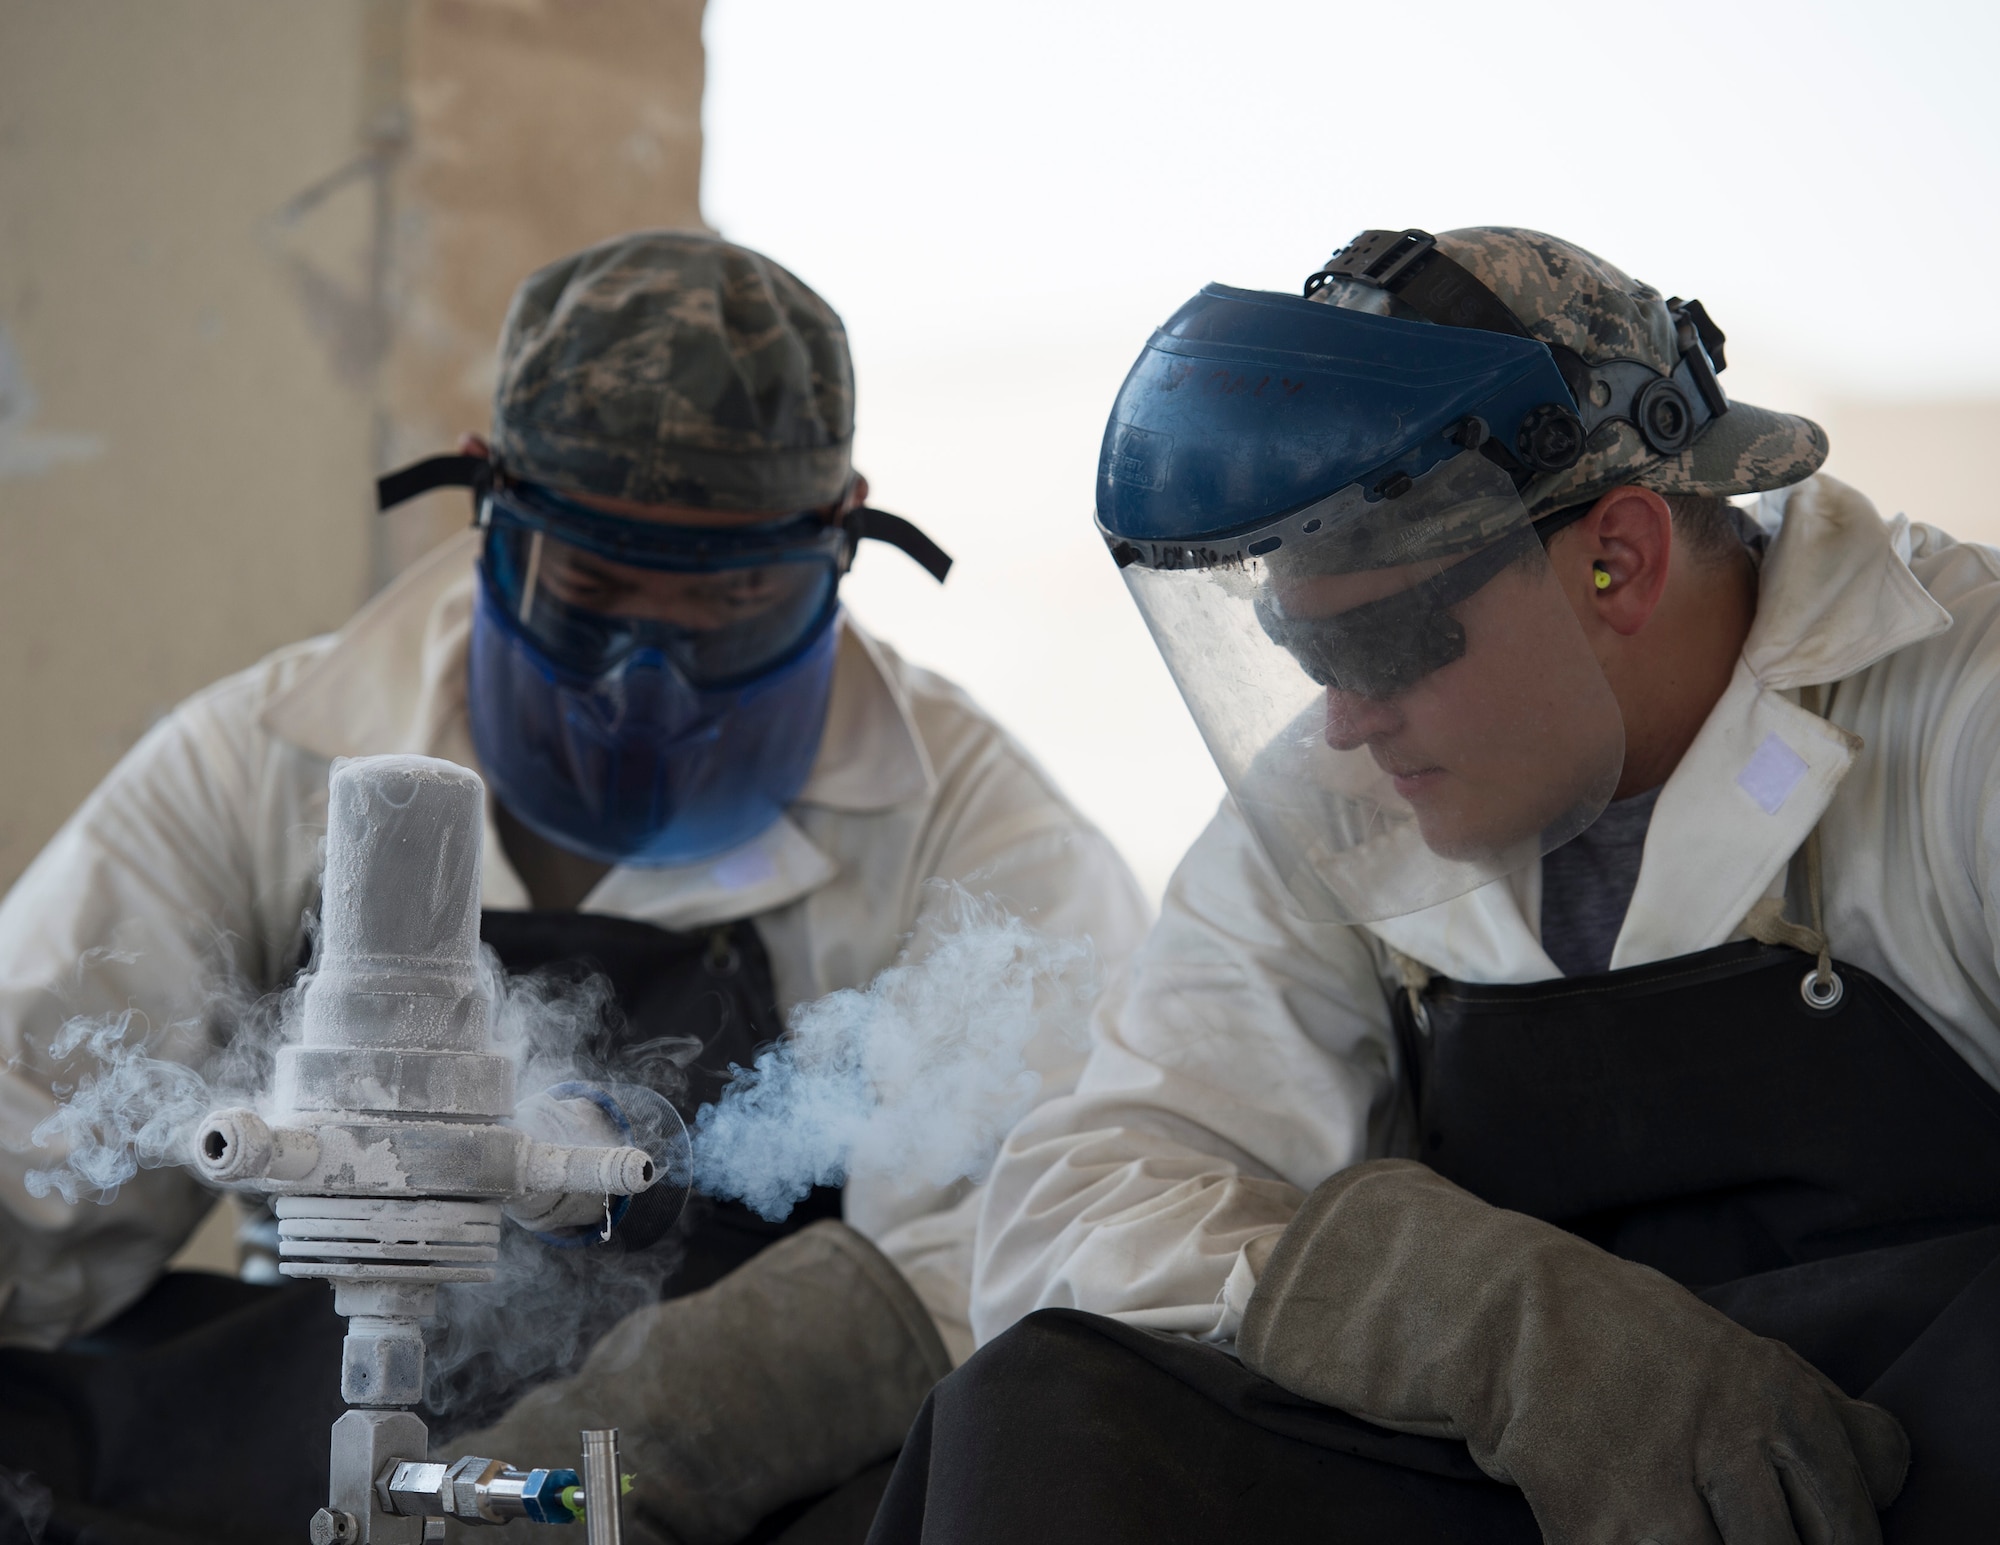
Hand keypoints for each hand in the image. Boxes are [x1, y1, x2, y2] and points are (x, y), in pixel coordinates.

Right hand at [1239, 1160, 1906, 1543]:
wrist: (1503, 1316)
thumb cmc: (1625, 1337)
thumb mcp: (1734, 1350)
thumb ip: (1817, 1410)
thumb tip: (1886, 1470)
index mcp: (1778, 1394)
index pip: (1856, 1513)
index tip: (1806, 1541)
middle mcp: (1734, 1436)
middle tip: (1725, 1529)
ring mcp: (1667, 1487)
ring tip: (1675, 1526)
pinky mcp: (1603, 1526)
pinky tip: (1625, 1530)